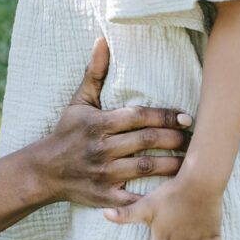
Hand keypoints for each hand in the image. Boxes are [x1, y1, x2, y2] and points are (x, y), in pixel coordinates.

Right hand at [36, 37, 190, 211]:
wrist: (44, 172)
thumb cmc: (66, 133)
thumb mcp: (78, 102)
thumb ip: (95, 72)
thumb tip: (102, 40)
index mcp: (98, 124)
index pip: (138, 117)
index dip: (165, 116)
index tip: (186, 117)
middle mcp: (102, 148)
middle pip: (146, 141)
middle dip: (174, 138)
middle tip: (195, 138)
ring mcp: (104, 174)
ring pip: (146, 168)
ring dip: (172, 164)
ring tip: (192, 161)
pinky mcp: (105, 197)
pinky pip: (134, 198)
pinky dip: (153, 198)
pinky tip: (172, 192)